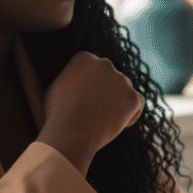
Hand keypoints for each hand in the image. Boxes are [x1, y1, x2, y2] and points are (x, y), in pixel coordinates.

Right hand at [38, 52, 143, 174]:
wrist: (71, 134)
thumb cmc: (57, 115)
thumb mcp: (54, 87)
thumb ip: (68, 78)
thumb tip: (71, 79)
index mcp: (84, 58)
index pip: (94, 68)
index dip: (93, 84)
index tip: (88, 99)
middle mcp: (104, 64)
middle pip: (111, 77)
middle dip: (107, 91)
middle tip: (98, 110)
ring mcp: (121, 80)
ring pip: (125, 89)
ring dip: (119, 102)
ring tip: (106, 120)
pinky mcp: (133, 97)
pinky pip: (138, 102)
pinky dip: (133, 112)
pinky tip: (123, 123)